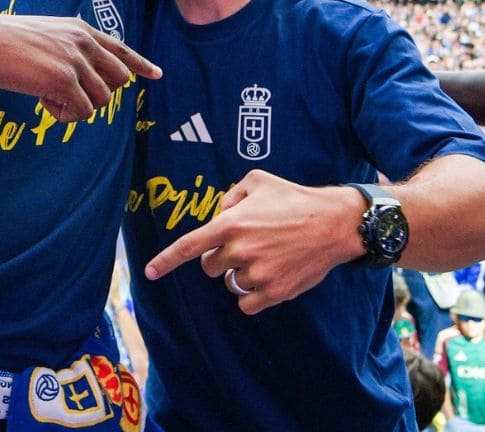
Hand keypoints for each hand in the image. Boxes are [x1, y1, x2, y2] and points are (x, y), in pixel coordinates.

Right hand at [0, 12, 160, 122]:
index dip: (141, 64)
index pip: (121, 48)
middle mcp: (85, 42)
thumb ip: (67, 47)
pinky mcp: (64, 80)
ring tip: (48, 97)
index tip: (157, 74)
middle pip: (119, 80)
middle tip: (67, 95)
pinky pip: (82, 111)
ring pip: (102, 100)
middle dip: (99, 94)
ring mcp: (76, 61)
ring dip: (78, 108)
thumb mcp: (45, 34)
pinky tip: (43, 103)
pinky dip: (65, 115)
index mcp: (81, 30)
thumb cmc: (3, 39)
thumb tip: (81, 76)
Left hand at [144, 170, 366, 314]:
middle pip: (210, 267)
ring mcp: (257, 274)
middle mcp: (239, 250)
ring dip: (241, 274)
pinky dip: (253, 295)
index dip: (166, 261)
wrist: (334, 223)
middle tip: (247, 245)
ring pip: (231, 284)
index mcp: (231, 223)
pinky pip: (247, 303)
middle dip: (221, 258)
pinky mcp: (274, 292)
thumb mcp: (257, 181)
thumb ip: (229, 196)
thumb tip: (217, 215)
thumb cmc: (295, 199)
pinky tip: (270, 276)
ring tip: (267, 257)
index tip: (149, 273)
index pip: (189, 246)